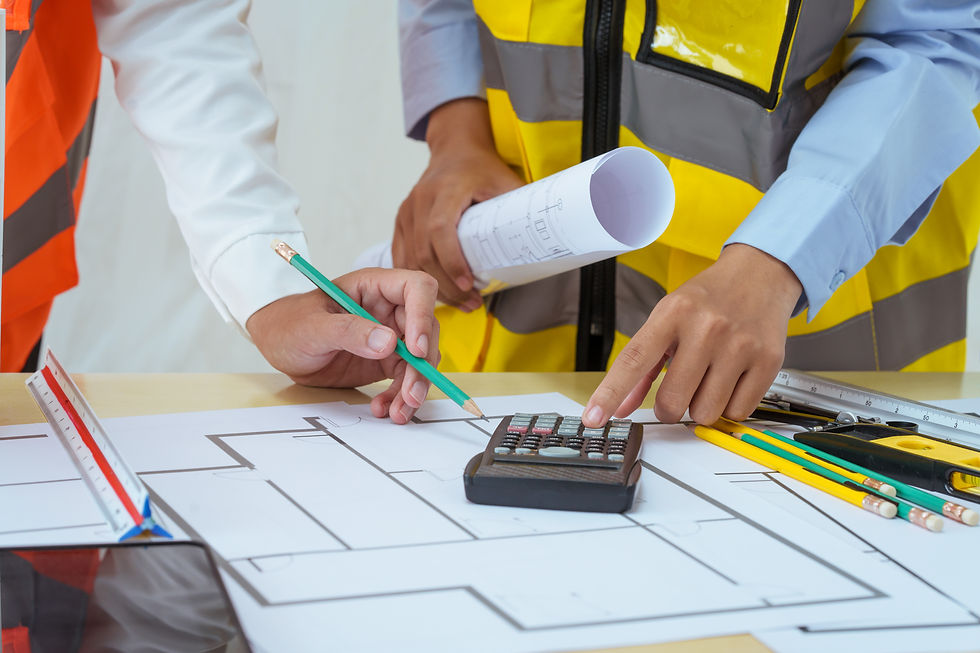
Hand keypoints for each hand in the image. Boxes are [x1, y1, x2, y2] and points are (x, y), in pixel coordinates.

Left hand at [246, 268, 439, 423]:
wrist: (278, 346)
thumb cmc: (290, 324)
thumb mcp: (313, 327)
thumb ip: (348, 331)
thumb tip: (388, 342)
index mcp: (374, 287)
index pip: (416, 289)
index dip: (423, 315)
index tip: (415, 349)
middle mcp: (389, 309)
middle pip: (426, 330)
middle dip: (422, 365)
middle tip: (409, 393)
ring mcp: (390, 336)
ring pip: (420, 360)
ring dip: (414, 387)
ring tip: (397, 411)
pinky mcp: (386, 361)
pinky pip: (405, 379)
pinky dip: (400, 397)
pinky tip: (384, 408)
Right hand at [394, 98, 522, 308]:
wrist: (454, 149)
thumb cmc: (480, 167)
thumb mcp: (504, 181)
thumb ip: (521, 207)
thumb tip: (550, 238)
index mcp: (446, 189)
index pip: (439, 228)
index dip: (451, 259)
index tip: (468, 283)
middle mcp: (421, 199)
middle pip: (424, 250)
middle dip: (446, 283)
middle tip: (471, 303)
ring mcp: (407, 211)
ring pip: (411, 257)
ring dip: (433, 285)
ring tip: (460, 303)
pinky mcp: (401, 222)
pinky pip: (402, 256)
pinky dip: (417, 277)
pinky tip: (436, 293)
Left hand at [582, 244, 802, 426]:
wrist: (760, 274)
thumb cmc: (708, 300)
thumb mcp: (667, 318)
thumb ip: (643, 366)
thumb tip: (622, 406)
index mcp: (672, 313)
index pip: (634, 361)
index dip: (610, 393)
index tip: (593, 418)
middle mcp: (706, 328)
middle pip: (672, 400)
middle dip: (669, 406)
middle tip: (679, 388)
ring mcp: (739, 345)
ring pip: (705, 412)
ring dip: (701, 406)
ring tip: (709, 378)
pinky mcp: (768, 361)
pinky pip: (737, 412)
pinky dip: (729, 406)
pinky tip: (731, 380)